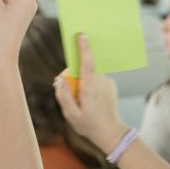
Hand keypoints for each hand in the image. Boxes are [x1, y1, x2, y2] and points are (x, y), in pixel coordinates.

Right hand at [53, 33, 127, 153]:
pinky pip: (94, 80)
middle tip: (69, 96)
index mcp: (90, 87)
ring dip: (81, 84)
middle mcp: (100, 82)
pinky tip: (89, 101)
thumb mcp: (71, 114)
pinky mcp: (110, 85)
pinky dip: (89, 86)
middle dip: (71, 79)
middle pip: (81, 70)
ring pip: (88, 76)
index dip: (84, 48)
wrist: (111, 133)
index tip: (82, 35)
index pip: (86, 63)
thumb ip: (63, 96)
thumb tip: (59, 79)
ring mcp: (107, 83)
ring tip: (81, 103)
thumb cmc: (88, 125)